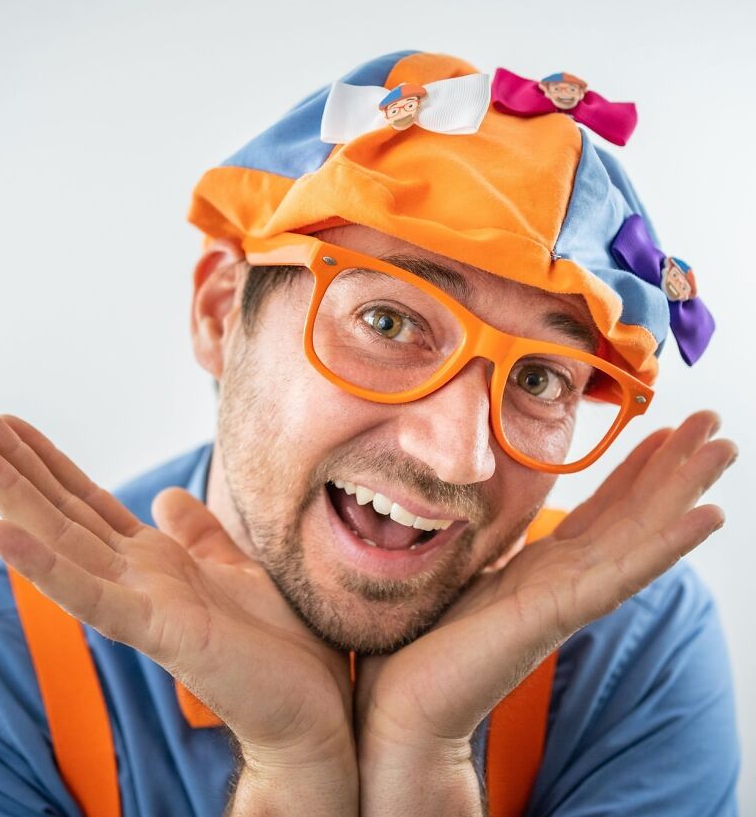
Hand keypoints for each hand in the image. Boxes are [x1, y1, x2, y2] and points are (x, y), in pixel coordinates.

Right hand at [0, 401, 356, 813]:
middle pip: (60, 510)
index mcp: (152, 562)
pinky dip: (45, 565)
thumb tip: (166, 497)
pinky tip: (1, 534)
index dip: (47, 460)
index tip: (8, 420)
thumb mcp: (234, 567)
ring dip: (9, 497)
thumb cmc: (275, 642)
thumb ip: (197, 534)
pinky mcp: (160, 631)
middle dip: (10, 462)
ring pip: (61, 542)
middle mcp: (134, 578)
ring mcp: (140, 605)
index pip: (86, 501)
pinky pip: (93, 596)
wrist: (312, 705)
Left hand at [354, 411, 736, 814]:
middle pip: (633, 514)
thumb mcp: (458, 572)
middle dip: (674, 467)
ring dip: (684, 489)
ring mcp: (566, 598)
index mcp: (541, 568)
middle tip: (713, 422)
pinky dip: (667, 544)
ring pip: (640, 534)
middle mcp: (564, 580)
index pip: (602, 511)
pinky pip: (620, 574)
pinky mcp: (556, 614)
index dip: (635, 471)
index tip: (664, 430)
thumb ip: (482, 546)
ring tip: (725, 446)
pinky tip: (706, 516)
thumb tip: (466, 506)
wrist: (402, 704)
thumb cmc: (423, 641)